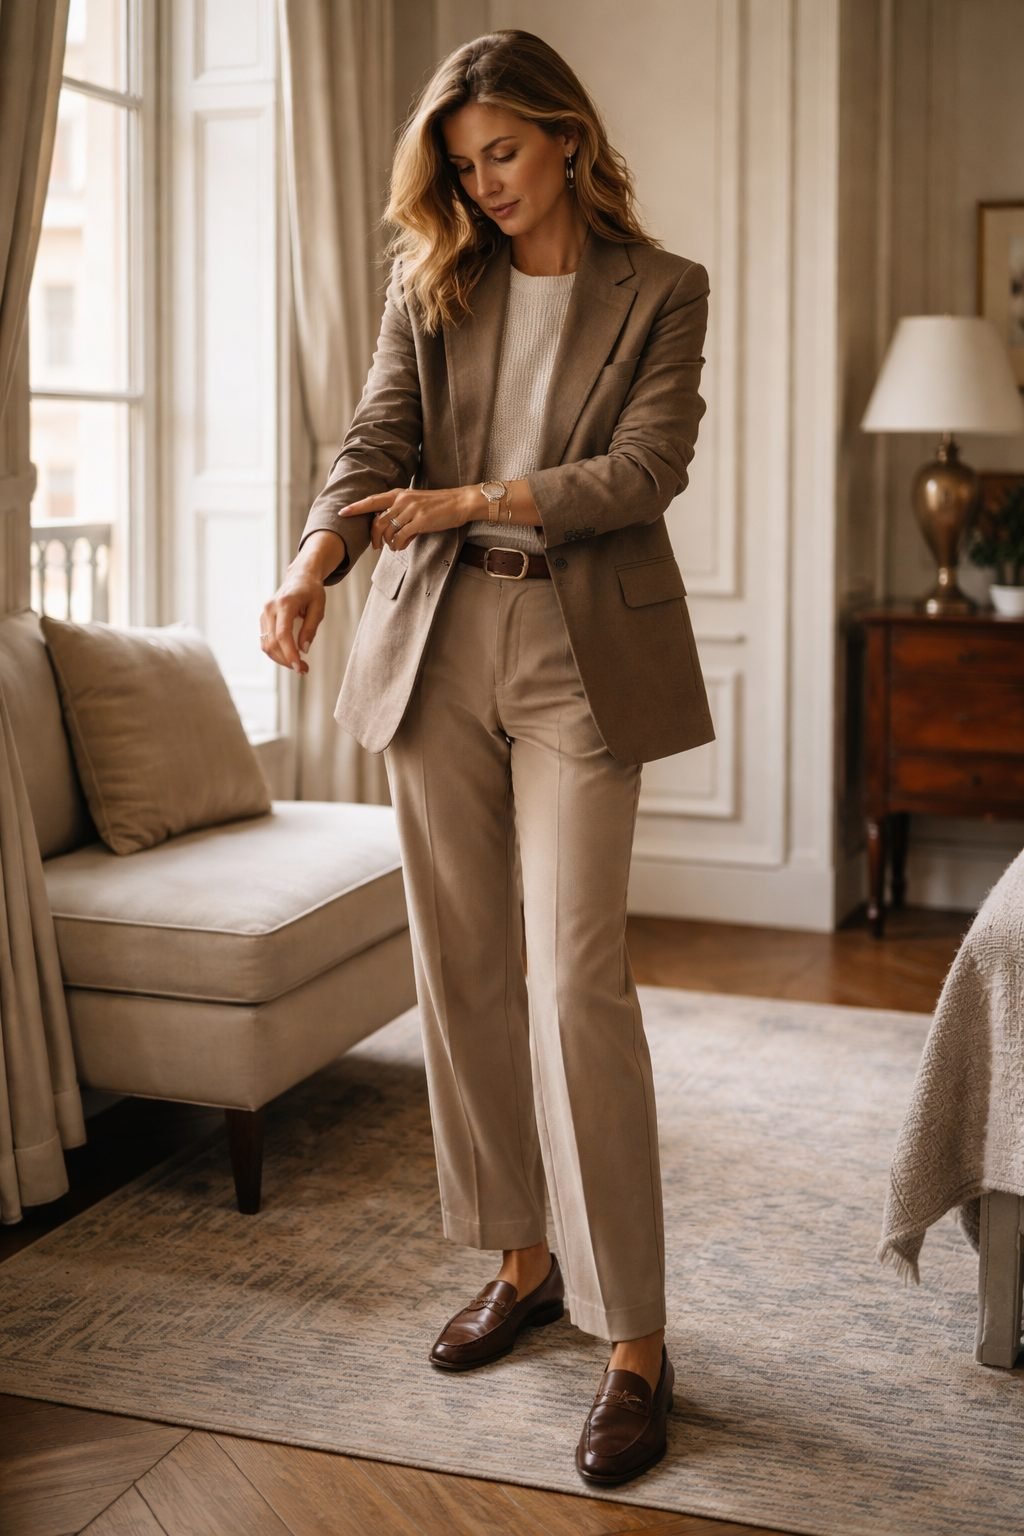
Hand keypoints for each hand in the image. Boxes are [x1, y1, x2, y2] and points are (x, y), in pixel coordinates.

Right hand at [259, 566, 325, 674]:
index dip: (289, 653)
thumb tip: (303, 649)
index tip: (299, 667)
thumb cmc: (312, 591)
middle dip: (286, 660)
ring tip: (299, 666)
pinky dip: (277, 652)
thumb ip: (311, 628)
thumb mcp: (319, 607)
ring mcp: (264, 613)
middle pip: (272, 642)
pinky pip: (266, 641)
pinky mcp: (263, 619)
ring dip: (281, 659)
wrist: (299, 577)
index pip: (282, 634)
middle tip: (304, 670)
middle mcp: (270, 608)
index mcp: (285, 603)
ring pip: (266, 644)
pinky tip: (290, 656)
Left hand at [340, 485, 475, 552]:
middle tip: (376, 547)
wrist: (459, 502)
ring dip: (388, 543)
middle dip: (373, 537)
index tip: (342, 512)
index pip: (372, 501)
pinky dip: (398, 545)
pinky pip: (400, 538)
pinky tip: (403, 546)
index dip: (356, 507)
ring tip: (395, 546)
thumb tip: (393, 535)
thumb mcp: (416, 505)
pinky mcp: (419, 521)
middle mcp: (402, 500)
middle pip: (377, 522)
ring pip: (387, 531)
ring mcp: (410, 510)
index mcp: (399, 494)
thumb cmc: (439, 505)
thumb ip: (401, 515)